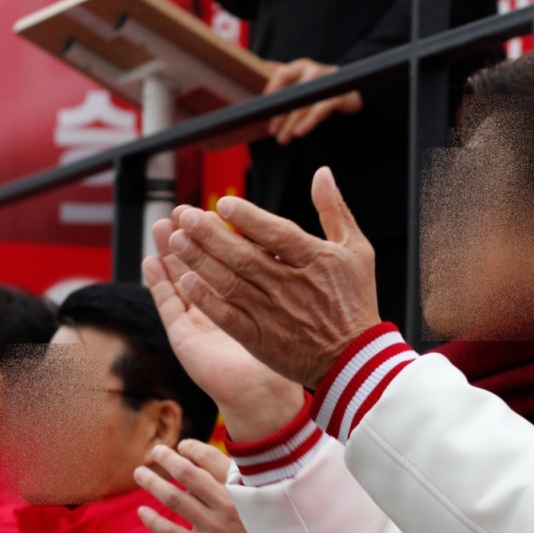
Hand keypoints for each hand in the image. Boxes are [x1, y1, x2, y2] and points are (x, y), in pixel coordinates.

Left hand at [137, 439, 271, 532]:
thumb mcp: (277, 501)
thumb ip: (255, 483)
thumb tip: (236, 467)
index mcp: (246, 488)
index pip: (213, 458)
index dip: (194, 448)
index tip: (184, 445)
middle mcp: (228, 503)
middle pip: (187, 474)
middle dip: (168, 459)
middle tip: (156, 450)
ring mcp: (215, 527)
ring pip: (174, 499)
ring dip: (153, 484)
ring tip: (140, 473)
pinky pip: (171, 531)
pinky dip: (154, 520)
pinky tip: (142, 512)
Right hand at [144, 219, 304, 441]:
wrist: (269, 397)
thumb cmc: (288, 357)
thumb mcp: (294, 309)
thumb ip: (288, 276)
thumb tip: (288, 247)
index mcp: (249, 297)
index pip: (233, 258)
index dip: (224, 234)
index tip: (217, 206)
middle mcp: (223, 306)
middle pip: (203, 263)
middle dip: (193, 236)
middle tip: (181, 209)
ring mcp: (201, 321)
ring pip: (183, 279)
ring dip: (170, 253)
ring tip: (161, 227)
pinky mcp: (186, 338)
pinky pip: (170, 307)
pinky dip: (159, 285)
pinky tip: (151, 264)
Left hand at [166, 169, 379, 388]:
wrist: (355, 359)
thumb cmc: (355, 299)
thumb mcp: (357, 249)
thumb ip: (334, 209)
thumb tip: (322, 173)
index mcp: (316, 260)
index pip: (275, 233)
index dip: (247, 218)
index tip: (221, 203)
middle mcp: (292, 285)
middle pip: (244, 256)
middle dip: (210, 234)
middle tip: (185, 216)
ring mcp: (274, 313)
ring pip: (230, 283)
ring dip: (200, 261)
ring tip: (176, 242)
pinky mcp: (261, 338)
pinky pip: (227, 316)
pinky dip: (206, 300)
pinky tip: (185, 283)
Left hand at [264, 58, 363, 144]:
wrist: (353, 97)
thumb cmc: (323, 90)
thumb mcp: (303, 81)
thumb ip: (286, 75)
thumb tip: (264, 65)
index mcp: (302, 66)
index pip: (281, 74)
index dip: (271, 90)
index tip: (263, 109)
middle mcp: (314, 71)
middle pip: (292, 92)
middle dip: (280, 115)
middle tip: (272, 132)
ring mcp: (327, 82)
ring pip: (304, 103)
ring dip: (292, 122)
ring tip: (284, 138)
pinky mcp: (338, 94)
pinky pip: (320, 109)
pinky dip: (309, 121)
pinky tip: (300, 132)